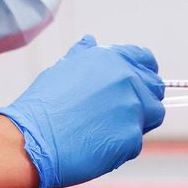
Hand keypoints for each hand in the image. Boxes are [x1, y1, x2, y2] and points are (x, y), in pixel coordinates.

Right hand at [0, 35, 164, 187]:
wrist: (32, 140)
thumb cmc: (43, 106)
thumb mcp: (63, 69)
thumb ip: (85, 56)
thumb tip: (90, 41)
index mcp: (112, 59)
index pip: (145, 60)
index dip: (143, 72)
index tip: (137, 83)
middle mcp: (127, 79)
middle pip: (155, 88)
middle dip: (143, 98)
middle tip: (117, 112)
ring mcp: (133, 108)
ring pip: (153, 115)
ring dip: (137, 121)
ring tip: (106, 129)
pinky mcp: (132, 137)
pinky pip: (136, 141)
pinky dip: (121, 145)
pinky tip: (97, 145)